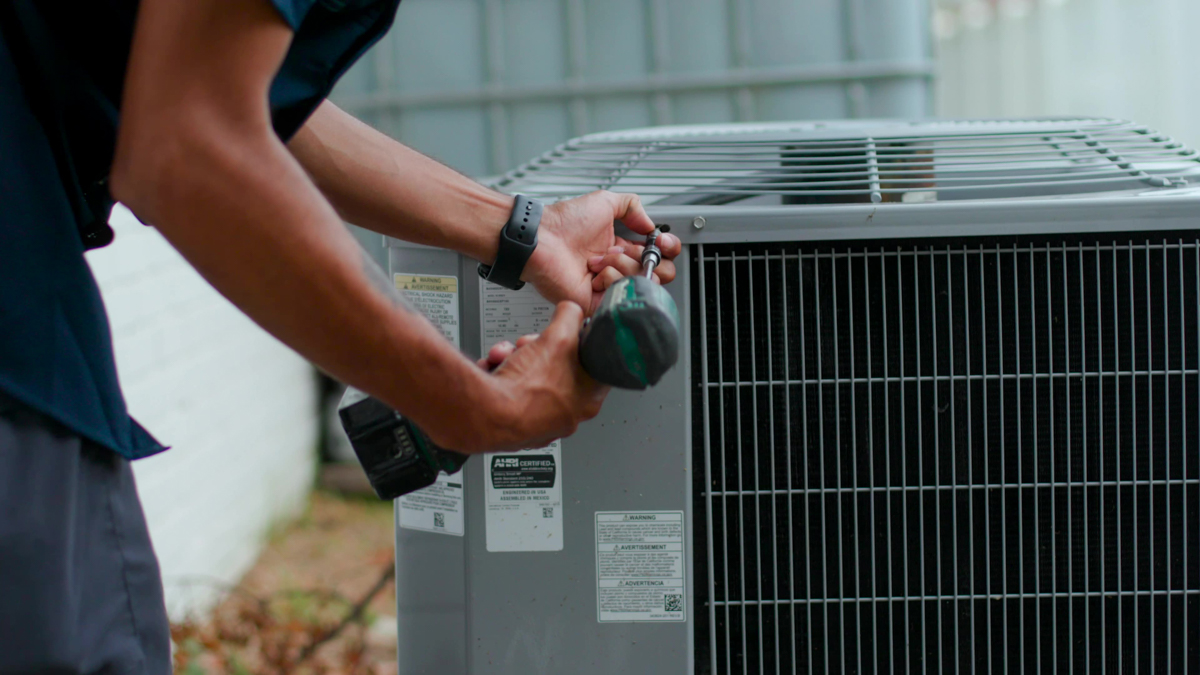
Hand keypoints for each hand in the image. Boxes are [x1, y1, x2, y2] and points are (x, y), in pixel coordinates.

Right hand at [448, 302, 608, 452]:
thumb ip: (571, 316)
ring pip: (531, 375)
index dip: (576, 342)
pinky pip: (511, 389)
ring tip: (505, 356)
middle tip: (528, 345)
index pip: (593, 363)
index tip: (564, 335)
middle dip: (537, 347)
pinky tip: (494, 369)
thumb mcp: (558, 336)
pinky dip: (501, 375)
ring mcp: (541, 420)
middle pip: (557, 366)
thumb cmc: (527, 388)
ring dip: (514, 357)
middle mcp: (568, 414)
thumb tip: (571, 310)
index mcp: (589, 398)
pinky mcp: (516, 422)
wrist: (486, 415)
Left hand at [522, 191, 681, 313]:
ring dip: (622, 264)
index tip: (661, 240)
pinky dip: (609, 278)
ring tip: (601, 258)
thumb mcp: (604, 202)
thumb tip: (649, 223)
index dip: (665, 247)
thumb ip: (632, 206)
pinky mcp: (598, 300)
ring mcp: (609, 284)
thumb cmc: (564, 222)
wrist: (541, 239)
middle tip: (636, 251)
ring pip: (641, 282)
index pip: (658, 253)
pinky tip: (594, 272)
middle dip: (650, 259)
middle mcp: (617, 266)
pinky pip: (620, 293)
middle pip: (658, 273)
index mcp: (621, 245)